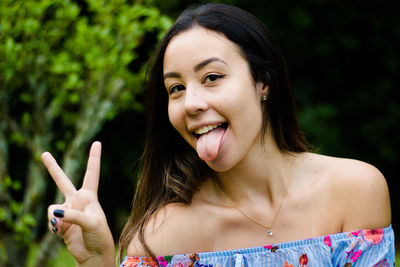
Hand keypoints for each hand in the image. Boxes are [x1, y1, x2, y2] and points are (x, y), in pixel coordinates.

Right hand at [42, 141, 114, 266]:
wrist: (94, 254)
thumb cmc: (99, 236)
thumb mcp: (91, 222)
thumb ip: (73, 214)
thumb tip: (55, 212)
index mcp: (90, 196)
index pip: (92, 173)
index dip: (94, 158)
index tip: (97, 143)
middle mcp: (77, 201)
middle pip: (62, 180)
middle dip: (52, 168)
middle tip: (43, 154)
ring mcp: (67, 211)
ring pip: (52, 206)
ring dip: (56, 216)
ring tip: (63, 225)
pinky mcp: (60, 223)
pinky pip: (50, 219)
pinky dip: (53, 225)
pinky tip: (60, 231)